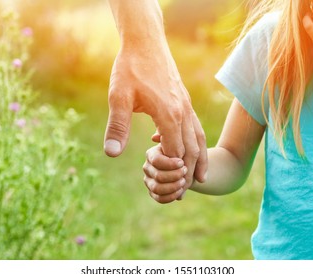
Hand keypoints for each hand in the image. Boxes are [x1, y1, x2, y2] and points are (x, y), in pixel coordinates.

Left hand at [104, 44, 207, 184]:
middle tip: (185, 192)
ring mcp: (186, 105)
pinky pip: (196, 127)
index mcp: (169, 115)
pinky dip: (197, 143)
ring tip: (201, 178)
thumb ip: (117, 126)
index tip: (165, 186)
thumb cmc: (130, 68)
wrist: (146, 41)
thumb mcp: (118, 97)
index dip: (171, 171)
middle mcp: (183, 112)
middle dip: (189, 172)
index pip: (175, 153)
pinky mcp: (185, 100)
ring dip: (199, 159)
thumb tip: (111, 153)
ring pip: (199, 138)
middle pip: (192, 149)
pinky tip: (190, 148)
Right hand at [143, 145, 188, 202]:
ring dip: (173, 187)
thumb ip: (173, 143)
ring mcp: (149, 180)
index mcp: (152, 154)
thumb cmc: (184, 153)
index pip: (157, 161)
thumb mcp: (181, 147)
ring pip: (157, 188)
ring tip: (184, 182)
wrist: (187, 166)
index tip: (183, 163)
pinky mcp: (153, 192)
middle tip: (186, 172)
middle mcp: (147, 167)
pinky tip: (180, 191)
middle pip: (158, 176)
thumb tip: (155, 137)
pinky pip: (159, 198)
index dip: (170, 164)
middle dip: (175, 175)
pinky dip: (171, 196)